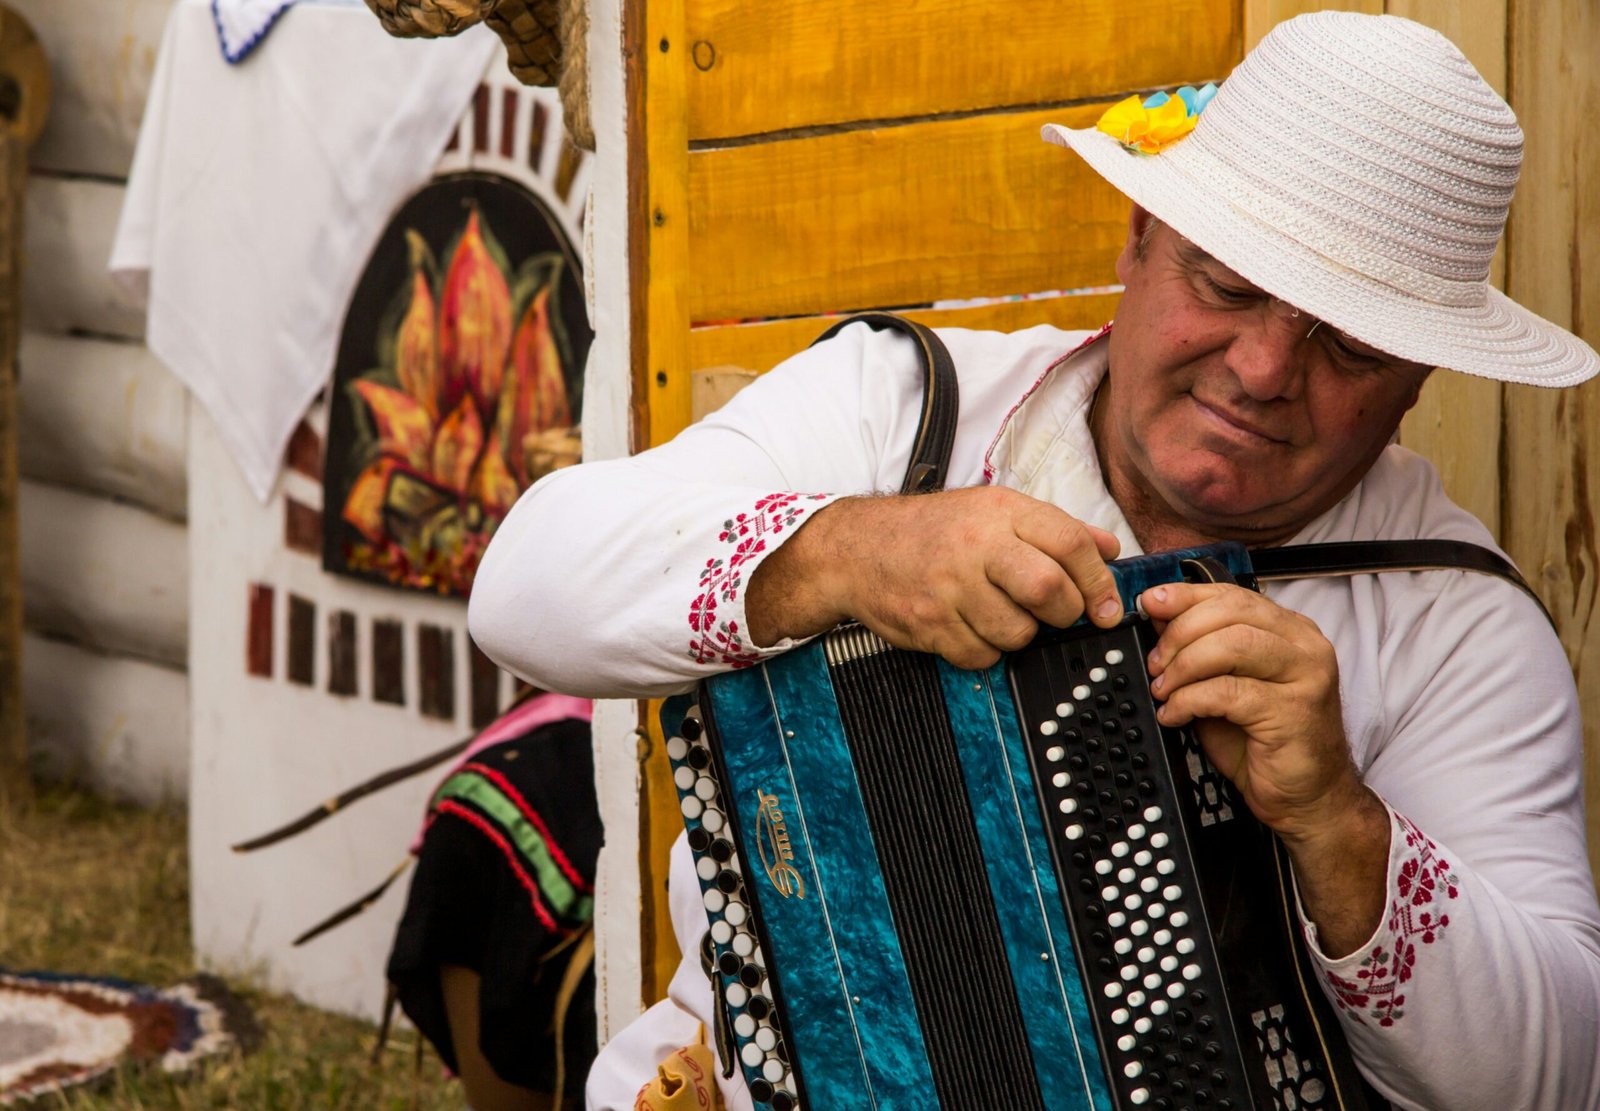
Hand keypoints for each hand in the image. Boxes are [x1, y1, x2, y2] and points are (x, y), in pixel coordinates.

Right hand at [746, 487, 1123, 668]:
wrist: (857, 547)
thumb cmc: (933, 530)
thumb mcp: (993, 510)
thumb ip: (1055, 529)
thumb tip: (1109, 548)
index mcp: (1000, 512)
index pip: (1071, 544)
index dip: (1098, 582)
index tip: (1107, 608)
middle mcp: (976, 545)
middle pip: (1049, 591)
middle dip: (1066, 614)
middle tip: (1059, 616)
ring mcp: (949, 586)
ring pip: (1017, 632)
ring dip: (1021, 635)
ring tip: (1003, 616)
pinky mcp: (928, 622)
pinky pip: (980, 656)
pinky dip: (985, 651)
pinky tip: (971, 628)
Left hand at [1139, 581, 1391, 954]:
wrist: (1309, 799)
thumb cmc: (1266, 744)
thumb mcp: (1224, 687)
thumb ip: (1200, 653)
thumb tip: (1159, 622)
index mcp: (1290, 632)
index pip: (1233, 596)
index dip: (1186, 597)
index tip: (1150, 604)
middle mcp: (1304, 646)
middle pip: (1230, 613)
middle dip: (1180, 634)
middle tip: (1155, 664)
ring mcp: (1305, 677)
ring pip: (1231, 645)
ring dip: (1184, 665)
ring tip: (1163, 689)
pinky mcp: (1293, 711)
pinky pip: (1227, 692)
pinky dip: (1190, 700)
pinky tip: (1175, 714)